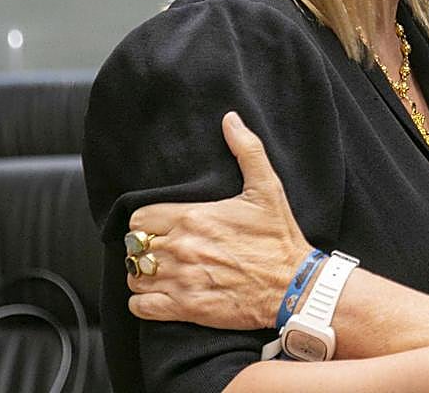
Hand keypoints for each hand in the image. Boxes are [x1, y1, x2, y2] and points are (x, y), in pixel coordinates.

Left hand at [125, 111, 310, 329]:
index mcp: (194, 217)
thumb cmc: (279, 238)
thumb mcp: (266, 188)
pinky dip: (144, 302)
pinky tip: (160, 295)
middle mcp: (182, 248)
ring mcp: (182, 280)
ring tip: (160, 272)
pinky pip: (141, 306)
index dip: (147, 222)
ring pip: (135, 276)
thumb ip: (247, 150)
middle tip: (161, 249)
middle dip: (145, 247)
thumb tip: (231, 120)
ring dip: (143, 274)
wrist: (294, 286)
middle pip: (134, 247)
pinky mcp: (186, 308)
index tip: (160, 226)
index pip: (140, 219)